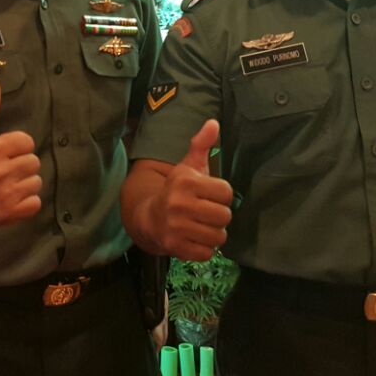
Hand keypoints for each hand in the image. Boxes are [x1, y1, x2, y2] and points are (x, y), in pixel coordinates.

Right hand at [0, 79, 41, 226]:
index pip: (27, 142)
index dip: (17, 146)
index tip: (4, 152)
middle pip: (34, 161)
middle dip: (21, 163)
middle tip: (6, 168)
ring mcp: (4, 195)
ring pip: (36, 182)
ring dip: (25, 182)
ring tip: (8, 183)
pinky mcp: (8, 213)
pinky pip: (35, 202)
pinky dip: (27, 201)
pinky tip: (11, 197)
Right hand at [148, 120, 231, 260]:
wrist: (148, 217)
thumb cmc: (176, 191)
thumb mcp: (187, 166)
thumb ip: (201, 145)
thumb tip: (214, 122)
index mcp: (186, 181)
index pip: (227, 192)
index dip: (221, 196)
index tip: (208, 196)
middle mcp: (179, 203)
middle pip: (225, 216)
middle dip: (218, 216)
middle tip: (205, 213)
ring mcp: (176, 227)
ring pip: (219, 236)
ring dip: (213, 233)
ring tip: (200, 226)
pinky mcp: (175, 247)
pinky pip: (207, 253)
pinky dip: (204, 249)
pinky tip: (194, 239)